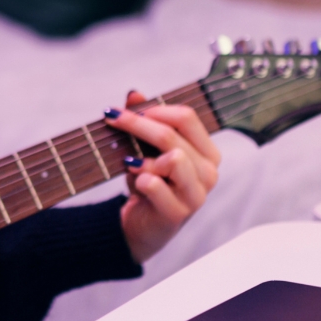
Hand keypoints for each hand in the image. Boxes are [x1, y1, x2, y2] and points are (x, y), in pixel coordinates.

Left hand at [105, 91, 221, 262]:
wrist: (142, 226)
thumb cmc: (149, 183)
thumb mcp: (145, 150)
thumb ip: (142, 121)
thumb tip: (133, 93)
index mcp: (207, 152)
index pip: (187, 117)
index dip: (155, 109)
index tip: (128, 109)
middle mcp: (209, 172)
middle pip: (172, 135)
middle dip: (136, 124)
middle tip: (111, 119)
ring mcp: (197, 195)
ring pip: (173, 158)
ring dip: (143, 157)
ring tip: (130, 163)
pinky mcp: (178, 213)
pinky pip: (156, 184)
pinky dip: (140, 179)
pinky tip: (135, 182)